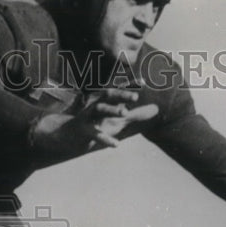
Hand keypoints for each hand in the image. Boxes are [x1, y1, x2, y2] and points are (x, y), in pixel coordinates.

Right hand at [30, 88, 158, 159]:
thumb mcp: (118, 120)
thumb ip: (137, 114)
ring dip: (112, 110)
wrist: (69, 135)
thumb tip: (157, 109)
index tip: (143, 82)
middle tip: (135, 96)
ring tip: (125, 112)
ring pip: (100, 110)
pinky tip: (116, 145)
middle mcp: (97, 105)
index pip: (119, 90)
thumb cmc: (97, 125)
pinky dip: (105, 139)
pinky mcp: (84, 131)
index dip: (130, 85)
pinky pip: (95, 134)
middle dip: (121, 94)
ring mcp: (89, 117)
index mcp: (106, 102)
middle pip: (109, 95)